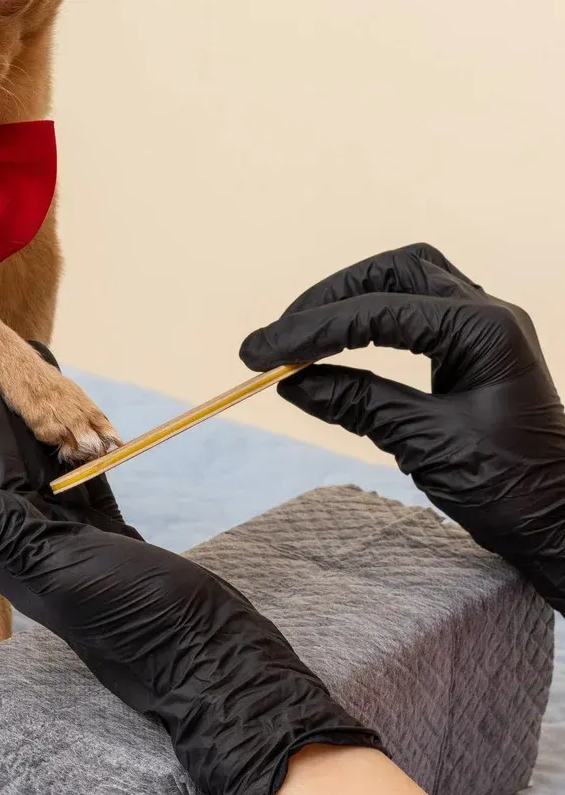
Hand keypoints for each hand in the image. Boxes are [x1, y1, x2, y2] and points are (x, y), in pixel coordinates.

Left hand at [0, 341, 380, 794]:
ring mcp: (68, 541)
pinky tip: (80, 419)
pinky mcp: (106, 540)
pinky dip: (81, 446)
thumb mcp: (56, 566)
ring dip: (40, 414)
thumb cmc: (135, 621)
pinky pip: (84, 481)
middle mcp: (28, 541)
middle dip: (1, 395)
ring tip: (34, 361)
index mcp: (7, 543)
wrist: (209, 663)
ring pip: (46, 461)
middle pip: (9, 450)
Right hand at [240, 243, 564, 609]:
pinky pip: (418, 312)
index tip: (260, 356)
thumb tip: (292, 383)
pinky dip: (375, 321)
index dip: (310, 331)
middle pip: (392, 271)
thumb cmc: (513, 490)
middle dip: (329, 298)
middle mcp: (488, 314)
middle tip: (280, 339)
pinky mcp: (477, 350)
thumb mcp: (425, 446)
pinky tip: (345, 347)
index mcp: (482, 330)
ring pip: (408, 280)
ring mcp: (485, 328)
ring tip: (305, 336)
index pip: (378, 312)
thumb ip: (358, 404)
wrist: (564, 524)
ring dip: (352, 299)